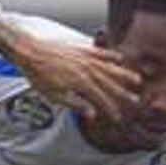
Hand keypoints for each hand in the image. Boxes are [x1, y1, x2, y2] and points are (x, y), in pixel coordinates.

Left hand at [14, 34, 140, 121]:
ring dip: (123, 75)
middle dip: (123, 94)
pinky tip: (120, 58)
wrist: (29, 49)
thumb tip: (91, 113)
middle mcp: (87, 69)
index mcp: (81, 83)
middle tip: (135, 101)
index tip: (117, 116)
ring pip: (110, 68)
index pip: (100, 99)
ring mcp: (86, 57)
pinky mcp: (82, 48)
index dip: (110, 108)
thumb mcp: (55, 95)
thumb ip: (75, 104)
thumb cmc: (39, 73)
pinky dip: (111, 55)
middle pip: (109, 84)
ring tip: (136, 80)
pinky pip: (101, 52)